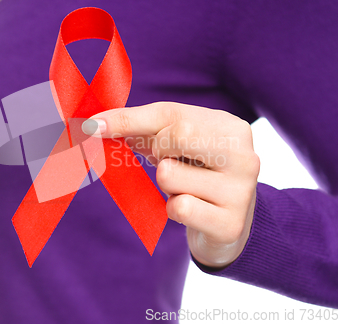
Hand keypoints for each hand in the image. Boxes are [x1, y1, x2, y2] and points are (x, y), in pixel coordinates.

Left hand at [82, 102, 259, 267]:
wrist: (228, 223)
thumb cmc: (195, 174)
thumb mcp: (174, 145)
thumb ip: (140, 128)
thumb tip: (93, 123)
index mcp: (230, 127)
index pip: (170, 113)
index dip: (128, 118)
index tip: (93, 124)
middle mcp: (244, 154)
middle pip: (177, 135)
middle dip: (160, 151)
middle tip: (170, 163)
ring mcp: (242, 191)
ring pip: (170, 175)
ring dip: (166, 185)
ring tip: (186, 189)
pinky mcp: (230, 224)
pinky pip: (179, 208)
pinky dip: (174, 210)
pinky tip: (191, 210)